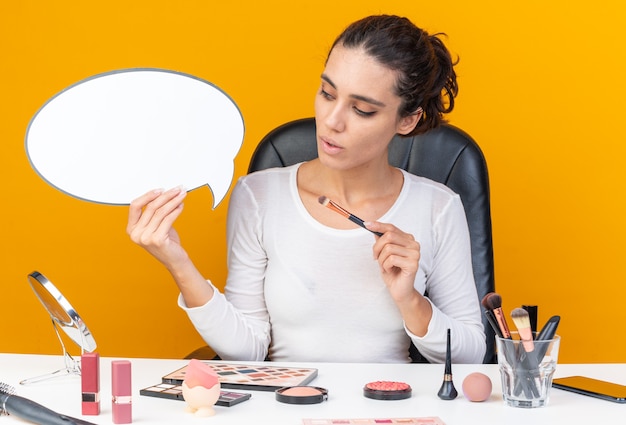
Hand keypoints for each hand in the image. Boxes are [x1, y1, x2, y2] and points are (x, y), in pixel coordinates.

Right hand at [127, 187, 187, 268]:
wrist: (174, 259)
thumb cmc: (166, 242)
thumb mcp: (157, 225)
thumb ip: (156, 212)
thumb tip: (166, 193)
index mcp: (131, 229)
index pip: (135, 206)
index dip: (147, 195)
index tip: (160, 190)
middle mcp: (136, 234)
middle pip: (150, 207)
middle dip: (166, 196)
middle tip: (177, 189)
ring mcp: (145, 238)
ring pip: (160, 212)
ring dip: (173, 201)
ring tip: (182, 195)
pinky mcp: (157, 240)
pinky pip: (168, 219)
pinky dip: (176, 210)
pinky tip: (181, 206)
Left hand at [366, 221, 431, 335]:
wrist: (400, 291)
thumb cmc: (392, 272)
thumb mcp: (384, 254)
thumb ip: (382, 241)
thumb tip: (373, 227)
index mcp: (408, 239)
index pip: (392, 228)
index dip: (378, 225)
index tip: (366, 224)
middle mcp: (414, 244)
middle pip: (388, 236)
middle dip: (377, 247)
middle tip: (375, 258)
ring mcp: (415, 254)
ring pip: (388, 248)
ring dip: (381, 259)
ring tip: (385, 266)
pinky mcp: (413, 264)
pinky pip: (391, 259)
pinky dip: (385, 266)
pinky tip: (389, 270)